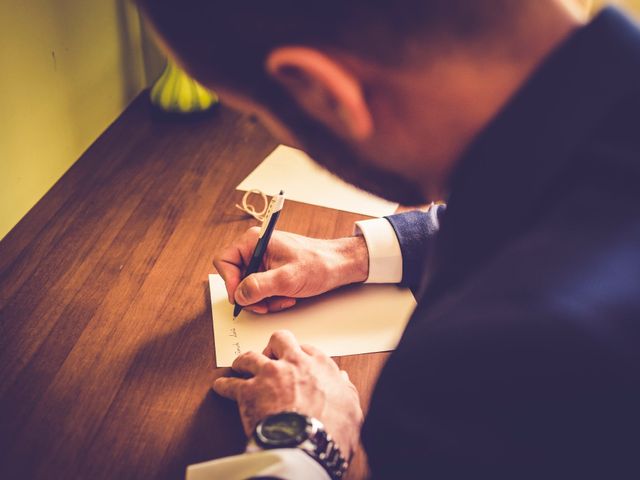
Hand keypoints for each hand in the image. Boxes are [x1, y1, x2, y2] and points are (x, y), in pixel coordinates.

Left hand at [213, 330, 362, 458]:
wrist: (308, 445)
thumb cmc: (332, 430)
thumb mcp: (351, 408)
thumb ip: (345, 390)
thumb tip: (343, 380)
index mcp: (320, 366)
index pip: (308, 349)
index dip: (300, 354)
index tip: (296, 360)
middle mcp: (293, 363)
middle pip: (280, 339)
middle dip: (273, 346)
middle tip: (270, 356)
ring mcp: (269, 375)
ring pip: (250, 356)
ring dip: (244, 361)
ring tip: (241, 366)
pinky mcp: (248, 392)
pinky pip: (230, 384)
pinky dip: (224, 386)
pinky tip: (221, 386)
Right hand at [214, 228, 368, 312]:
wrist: (339, 265)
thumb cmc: (318, 264)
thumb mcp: (287, 278)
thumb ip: (259, 286)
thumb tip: (239, 295)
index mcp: (254, 241)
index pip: (224, 261)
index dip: (230, 282)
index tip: (242, 297)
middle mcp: (256, 249)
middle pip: (236, 278)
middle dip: (251, 295)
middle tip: (265, 305)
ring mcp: (263, 261)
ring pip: (249, 288)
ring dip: (264, 300)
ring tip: (284, 299)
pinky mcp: (271, 272)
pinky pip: (261, 290)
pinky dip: (272, 299)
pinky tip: (287, 297)